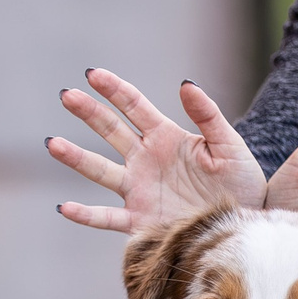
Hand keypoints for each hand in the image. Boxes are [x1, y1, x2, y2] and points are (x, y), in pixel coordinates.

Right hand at [46, 70, 265, 234]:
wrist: (243, 224)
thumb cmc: (240, 182)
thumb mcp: (229, 145)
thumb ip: (207, 116)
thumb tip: (185, 83)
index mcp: (166, 138)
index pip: (134, 106)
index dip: (114, 90)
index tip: (92, 74)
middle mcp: (146, 161)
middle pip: (111, 131)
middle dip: (89, 113)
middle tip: (66, 95)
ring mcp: (139, 191)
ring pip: (100, 170)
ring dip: (76, 158)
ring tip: (53, 144)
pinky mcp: (140, 222)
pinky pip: (107, 217)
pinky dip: (85, 215)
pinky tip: (65, 207)